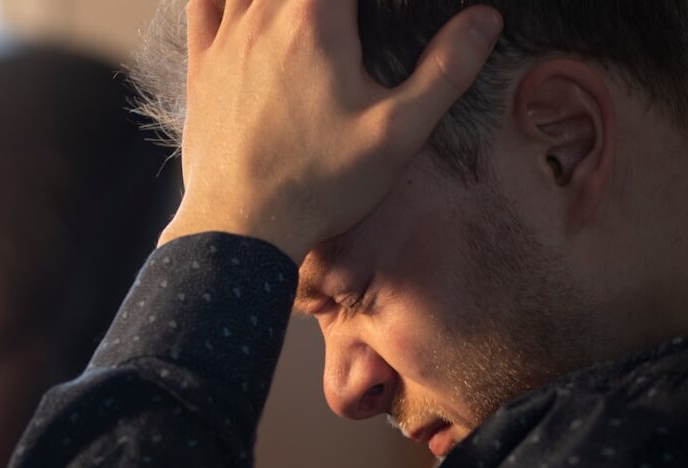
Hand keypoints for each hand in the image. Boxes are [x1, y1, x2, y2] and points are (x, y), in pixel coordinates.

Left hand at [159, 0, 502, 263]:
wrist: (242, 226)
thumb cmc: (321, 183)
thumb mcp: (398, 132)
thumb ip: (445, 70)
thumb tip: (484, 20)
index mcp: (316, 19)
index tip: (380, 13)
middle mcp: (265, 16)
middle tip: (353, 19)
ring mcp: (226, 40)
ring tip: (313, 15)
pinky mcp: (203, 68)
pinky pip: (204, 4)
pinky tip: (245, 5)